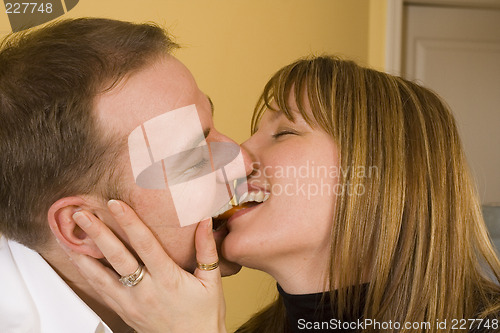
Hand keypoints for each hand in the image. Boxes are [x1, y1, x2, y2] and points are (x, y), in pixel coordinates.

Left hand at [62, 200, 225, 332]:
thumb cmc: (204, 314)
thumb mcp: (212, 281)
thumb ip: (206, 250)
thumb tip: (205, 222)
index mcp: (168, 279)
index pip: (145, 245)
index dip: (129, 222)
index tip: (115, 204)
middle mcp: (146, 291)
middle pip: (117, 257)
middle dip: (97, 233)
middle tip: (81, 214)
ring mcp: (132, 303)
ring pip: (101, 277)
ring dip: (83, 255)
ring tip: (67, 237)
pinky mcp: (124, 311)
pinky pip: (101, 292)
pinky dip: (87, 274)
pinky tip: (79, 262)